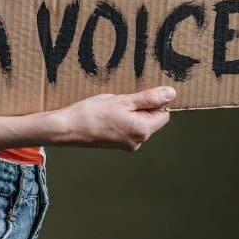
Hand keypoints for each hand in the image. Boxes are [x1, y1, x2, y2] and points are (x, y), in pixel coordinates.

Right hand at [49, 86, 175, 151]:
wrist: (67, 128)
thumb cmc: (92, 113)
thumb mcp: (122, 100)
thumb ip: (149, 98)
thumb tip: (171, 94)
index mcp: (143, 130)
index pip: (163, 114)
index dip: (152, 102)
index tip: (135, 95)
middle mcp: (138, 141)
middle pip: (150, 120)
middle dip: (139, 108)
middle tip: (120, 100)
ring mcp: (126, 144)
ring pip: (137, 123)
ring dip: (128, 113)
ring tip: (110, 107)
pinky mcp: (116, 144)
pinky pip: (126, 129)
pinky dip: (120, 120)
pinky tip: (105, 115)